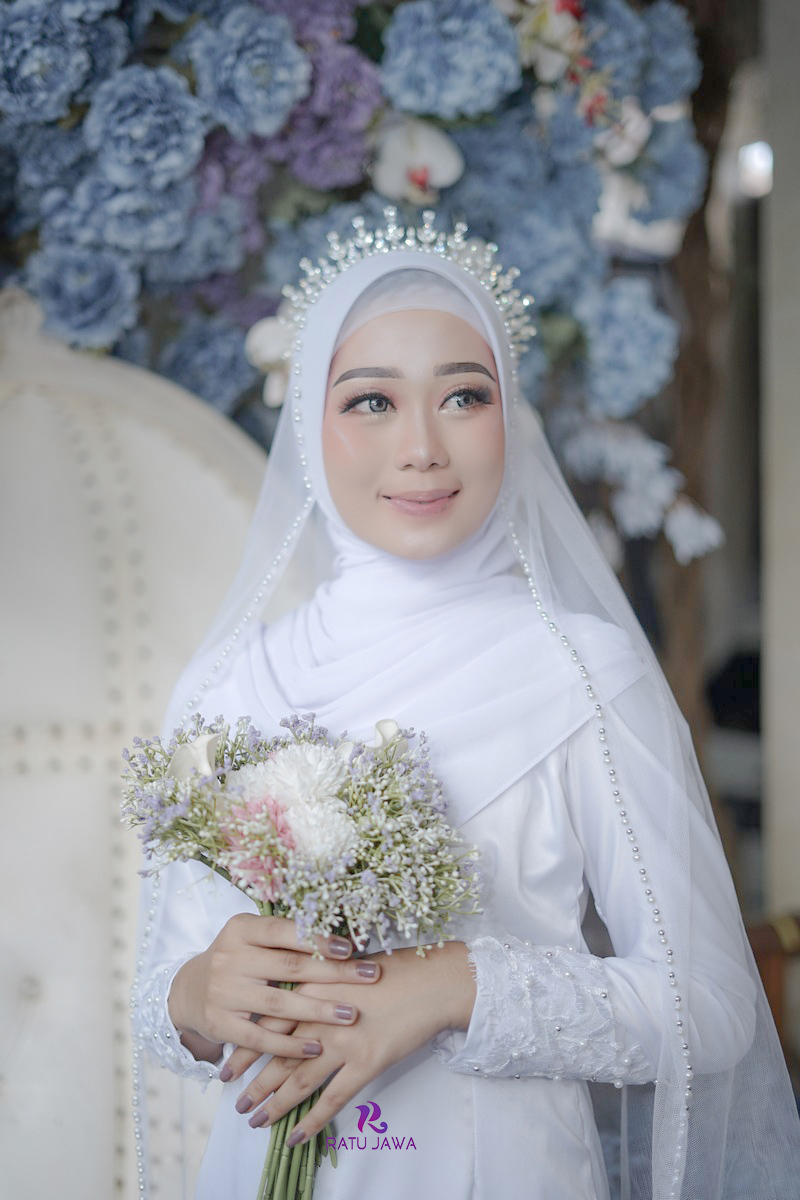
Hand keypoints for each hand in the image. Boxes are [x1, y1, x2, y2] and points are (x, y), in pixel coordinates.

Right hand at [167, 913, 381, 1065]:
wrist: (188, 991)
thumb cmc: (237, 960)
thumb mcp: (252, 938)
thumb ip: (286, 937)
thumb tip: (341, 940)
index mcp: (241, 929)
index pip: (283, 931)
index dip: (317, 939)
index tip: (350, 947)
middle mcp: (229, 958)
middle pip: (289, 967)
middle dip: (333, 973)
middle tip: (369, 976)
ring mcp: (223, 993)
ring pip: (278, 1004)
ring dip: (318, 1011)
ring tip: (350, 1014)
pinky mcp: (220, 1024)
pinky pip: (260, 1039)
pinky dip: (289, 1046)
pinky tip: (316, 1047)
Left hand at [225, 941, 475, 1134]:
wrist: (432, 981)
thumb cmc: (394, 968)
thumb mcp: (347, 963)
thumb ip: (317, 977)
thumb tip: (293, 990)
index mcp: (313, 986)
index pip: (268, 1021)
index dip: (245, 1045)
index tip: (226, 1063)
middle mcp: (320, 1016)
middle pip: (277, 1053)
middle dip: (253, 1079)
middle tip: (235, 1100)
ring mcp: (342, 1042)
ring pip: (298, 1080)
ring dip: (274, 1104)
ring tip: (254, 1120)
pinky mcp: (365, 1064)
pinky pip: (332, 1100)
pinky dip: (312, 1121)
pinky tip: (296, 1136)